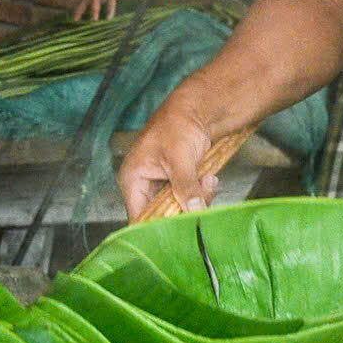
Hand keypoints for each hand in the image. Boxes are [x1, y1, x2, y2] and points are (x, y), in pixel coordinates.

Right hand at [118, 93, 230, 220]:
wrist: (197, 108)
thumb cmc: (177, 125)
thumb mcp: (179, 158)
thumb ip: (185, 186)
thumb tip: (194, 210)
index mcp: (133, 180)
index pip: (139, 217)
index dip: (155, 230)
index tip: (177, 234)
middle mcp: (145, 186)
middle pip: (161, 215)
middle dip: (184, 209)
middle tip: (201, 199)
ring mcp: (163, 185)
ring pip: (179, 208)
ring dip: (197, 198)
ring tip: (208, 179)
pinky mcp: (179, 183)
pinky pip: (190, 198)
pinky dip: (202, 191)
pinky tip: (210, 177)